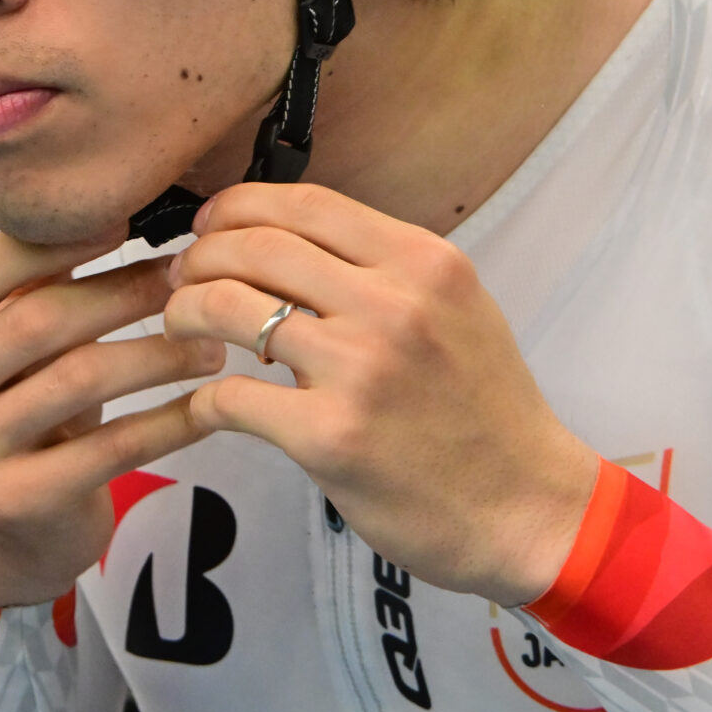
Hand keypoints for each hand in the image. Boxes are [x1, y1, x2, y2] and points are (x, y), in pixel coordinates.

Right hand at [0, 232, 224, 608]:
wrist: (0, 541)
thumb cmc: (13, 420)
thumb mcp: (0, 356)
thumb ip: (27, 295)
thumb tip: (112, 211)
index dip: (52, 241)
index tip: (124, 222)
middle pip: (38, 320)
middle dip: (124, 292)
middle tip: (187, 278)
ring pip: (81, 378)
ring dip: (159, 352)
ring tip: (210, 341)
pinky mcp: (16, 500)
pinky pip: (112, 446)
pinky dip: (169, 420)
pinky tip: (209, 404)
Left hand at [163, 182, 599, 605]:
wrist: (530, 509)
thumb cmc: (487, 414)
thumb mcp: (457, 310)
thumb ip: (385, 270)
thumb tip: (292, 242)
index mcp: (423, 263)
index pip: (305, 203)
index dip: (238, 206)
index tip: (210, 226)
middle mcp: (392, 304)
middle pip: (255, 246)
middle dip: (200, 257)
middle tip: (181, 280)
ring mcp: (359, 369)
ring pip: (230, 307)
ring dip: (185, 313)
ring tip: (181, 328)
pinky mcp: (330, 436)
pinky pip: (230, 397)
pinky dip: (203, 397)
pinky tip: (208, 404)